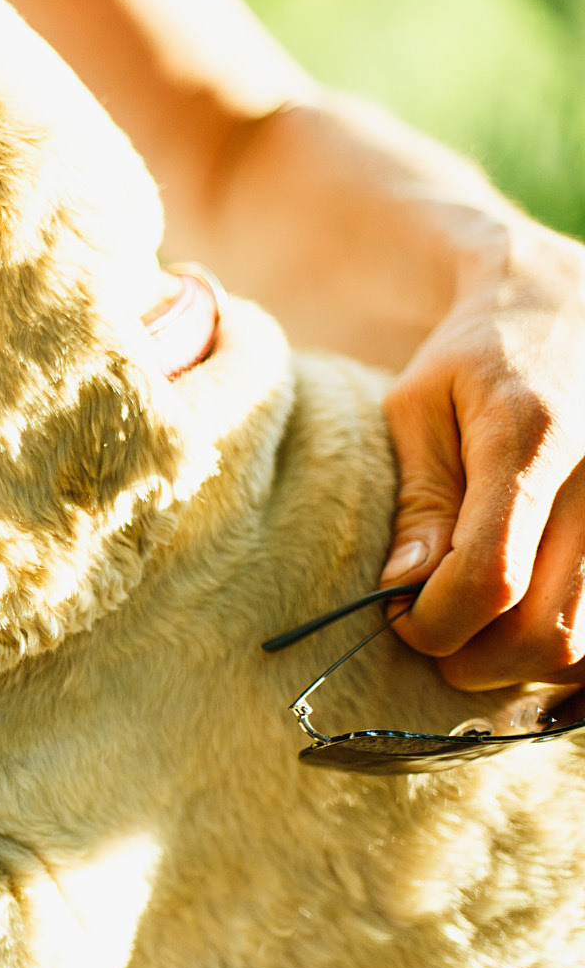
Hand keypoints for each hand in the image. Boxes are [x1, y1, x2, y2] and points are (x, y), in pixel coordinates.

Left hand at [380, 221, 584, 690]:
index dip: (434, 623)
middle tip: (435, 640)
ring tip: (480, 633)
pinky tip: (526, 626)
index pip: (488, 578)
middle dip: (475, 658)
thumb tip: (403, 587)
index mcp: (531, 440)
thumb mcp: (420, 408)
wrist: (567, 303)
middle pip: (545, 628)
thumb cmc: (476, 358)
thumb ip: (419, 499)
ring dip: (524, 664)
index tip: (399, 620)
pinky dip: (567, 650)